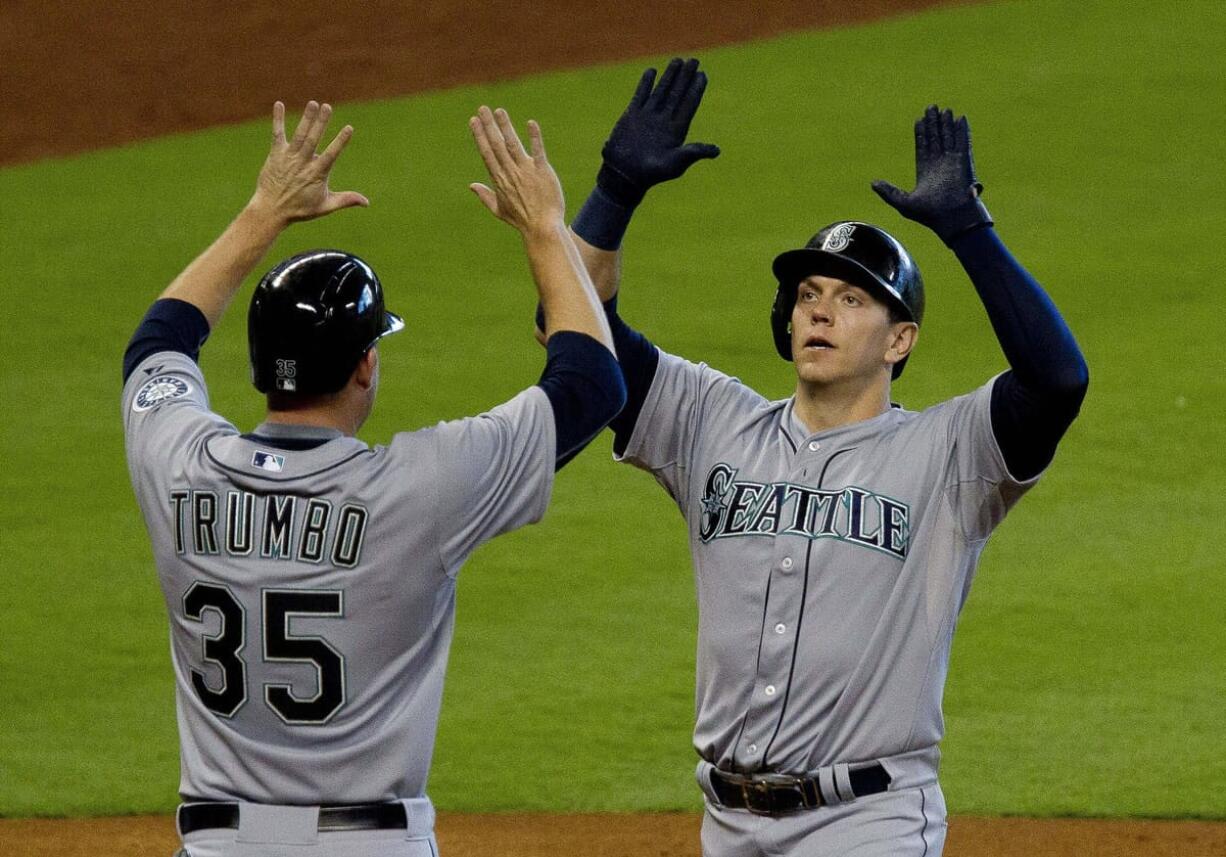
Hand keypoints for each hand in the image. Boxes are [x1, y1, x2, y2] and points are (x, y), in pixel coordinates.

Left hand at [249, 101, 368, 225]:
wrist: (271, 210)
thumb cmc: (300, 210)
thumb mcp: (325, 206)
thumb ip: (346, 200)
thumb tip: (367, 202)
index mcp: (317, 174)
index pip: (331, 154)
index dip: (340, 141)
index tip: (349, 128)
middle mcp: (303, 163)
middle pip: (313, 139)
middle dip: (321, 122)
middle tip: (328, 106)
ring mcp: (289, 157)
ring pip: (299, 135)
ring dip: (307, 118)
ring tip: (313, 103)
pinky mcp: (276, 154)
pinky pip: (277, 134)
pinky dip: (278, 120)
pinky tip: (279, 104)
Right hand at [469, 106, 564, 234]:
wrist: (542, 227)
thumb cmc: (521, 220)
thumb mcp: (499, 210)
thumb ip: (485, 196)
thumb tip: (471, 185)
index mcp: (499, 180)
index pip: (486, 153)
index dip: (479, 136)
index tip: (474, 121)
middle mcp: (510, 172)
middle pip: (496, 145)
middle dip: (488, 126)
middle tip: (482, 108)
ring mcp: (526, 171)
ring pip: (513, 144)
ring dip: (505, 126)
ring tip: (499, 111)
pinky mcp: (542, 171)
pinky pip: (537, 151)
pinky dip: (534, 137)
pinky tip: (530, 123)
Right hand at [597, 57, 720, 206]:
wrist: (624, 175)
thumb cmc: (651, 174)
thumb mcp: (676, 164)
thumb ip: (694, 153)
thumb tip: (716, 151)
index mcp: (676, 130)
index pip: (689, 104)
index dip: (696, 89)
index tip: (703, 74)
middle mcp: (664, 121)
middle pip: (677, 94)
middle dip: (685, 77)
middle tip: (694, 61)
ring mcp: (648, 117)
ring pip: (661, 91)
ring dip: (669, 76)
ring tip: (677, 61)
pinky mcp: (632, 116)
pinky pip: (640, 95)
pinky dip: (646, 84)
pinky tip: (651, 71)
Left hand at [872, 105, 991, 243]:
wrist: (951, 218)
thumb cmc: (929, 214)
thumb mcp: (903, 203)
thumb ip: (888, 192)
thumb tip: (873, 183)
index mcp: (925, 172)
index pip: (923, 147)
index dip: (922, 133)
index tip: (919, 120)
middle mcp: (939, 165)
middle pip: (936, 139)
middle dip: (933, 123)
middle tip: (931, 107)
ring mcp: (952, 162)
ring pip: (948, 137)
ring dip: (946, 124)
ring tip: (944, 109)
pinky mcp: (964, 161)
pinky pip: (963, 142)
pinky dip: (961, 130)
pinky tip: (960, 118)